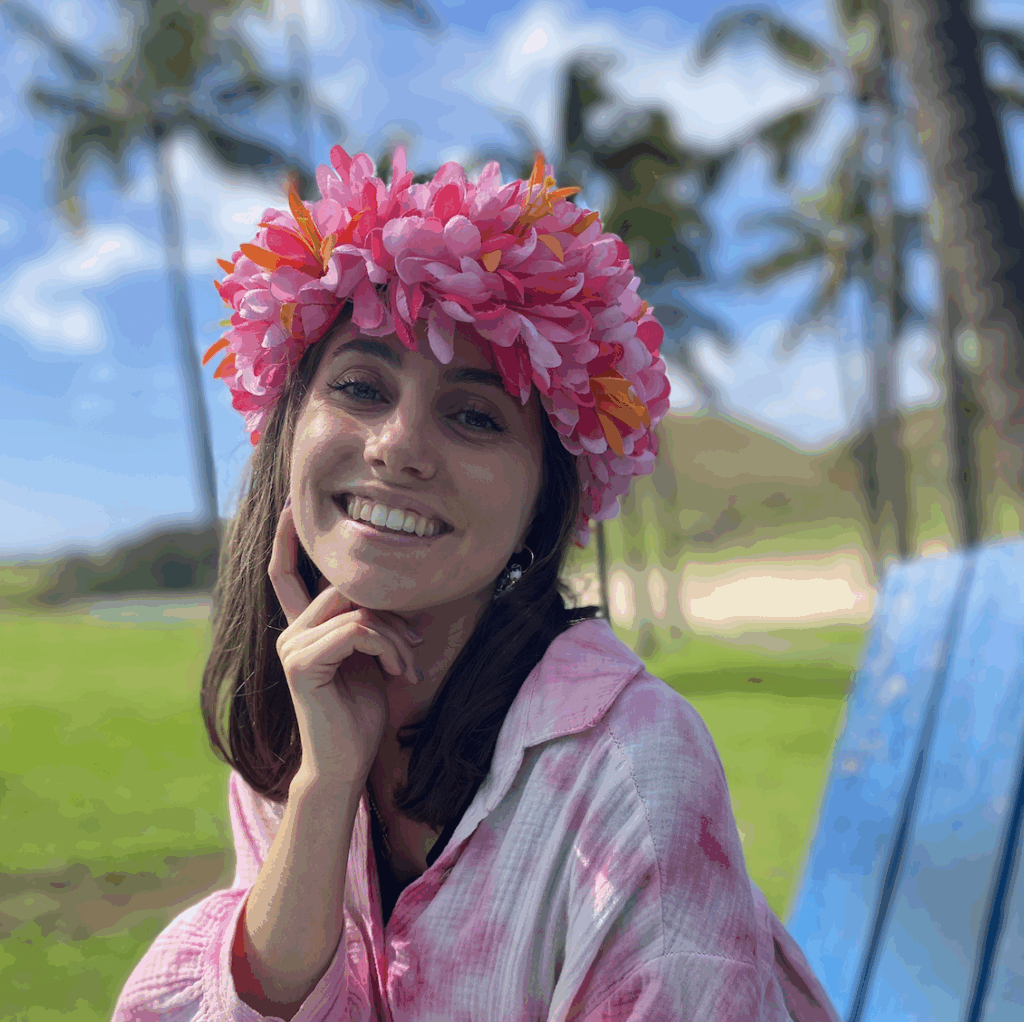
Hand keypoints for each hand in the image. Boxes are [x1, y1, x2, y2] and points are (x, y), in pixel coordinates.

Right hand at [268, 504, 422, 782]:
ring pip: (359, 610)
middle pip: (346, 588)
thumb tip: (397, 595)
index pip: (288, 575)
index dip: (288, 540)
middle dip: (392, 613)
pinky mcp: (302, 663)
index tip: (292, 506)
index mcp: (305, 628)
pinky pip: (358, 630)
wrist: (346, 763)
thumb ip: (370, 623)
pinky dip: (389, 648)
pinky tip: (397, 675)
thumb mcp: (372, 658)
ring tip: (408, 668)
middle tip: (414, 646)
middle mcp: (291, 632)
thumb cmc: (361, 713)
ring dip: (396, 637)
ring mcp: (292, 646)